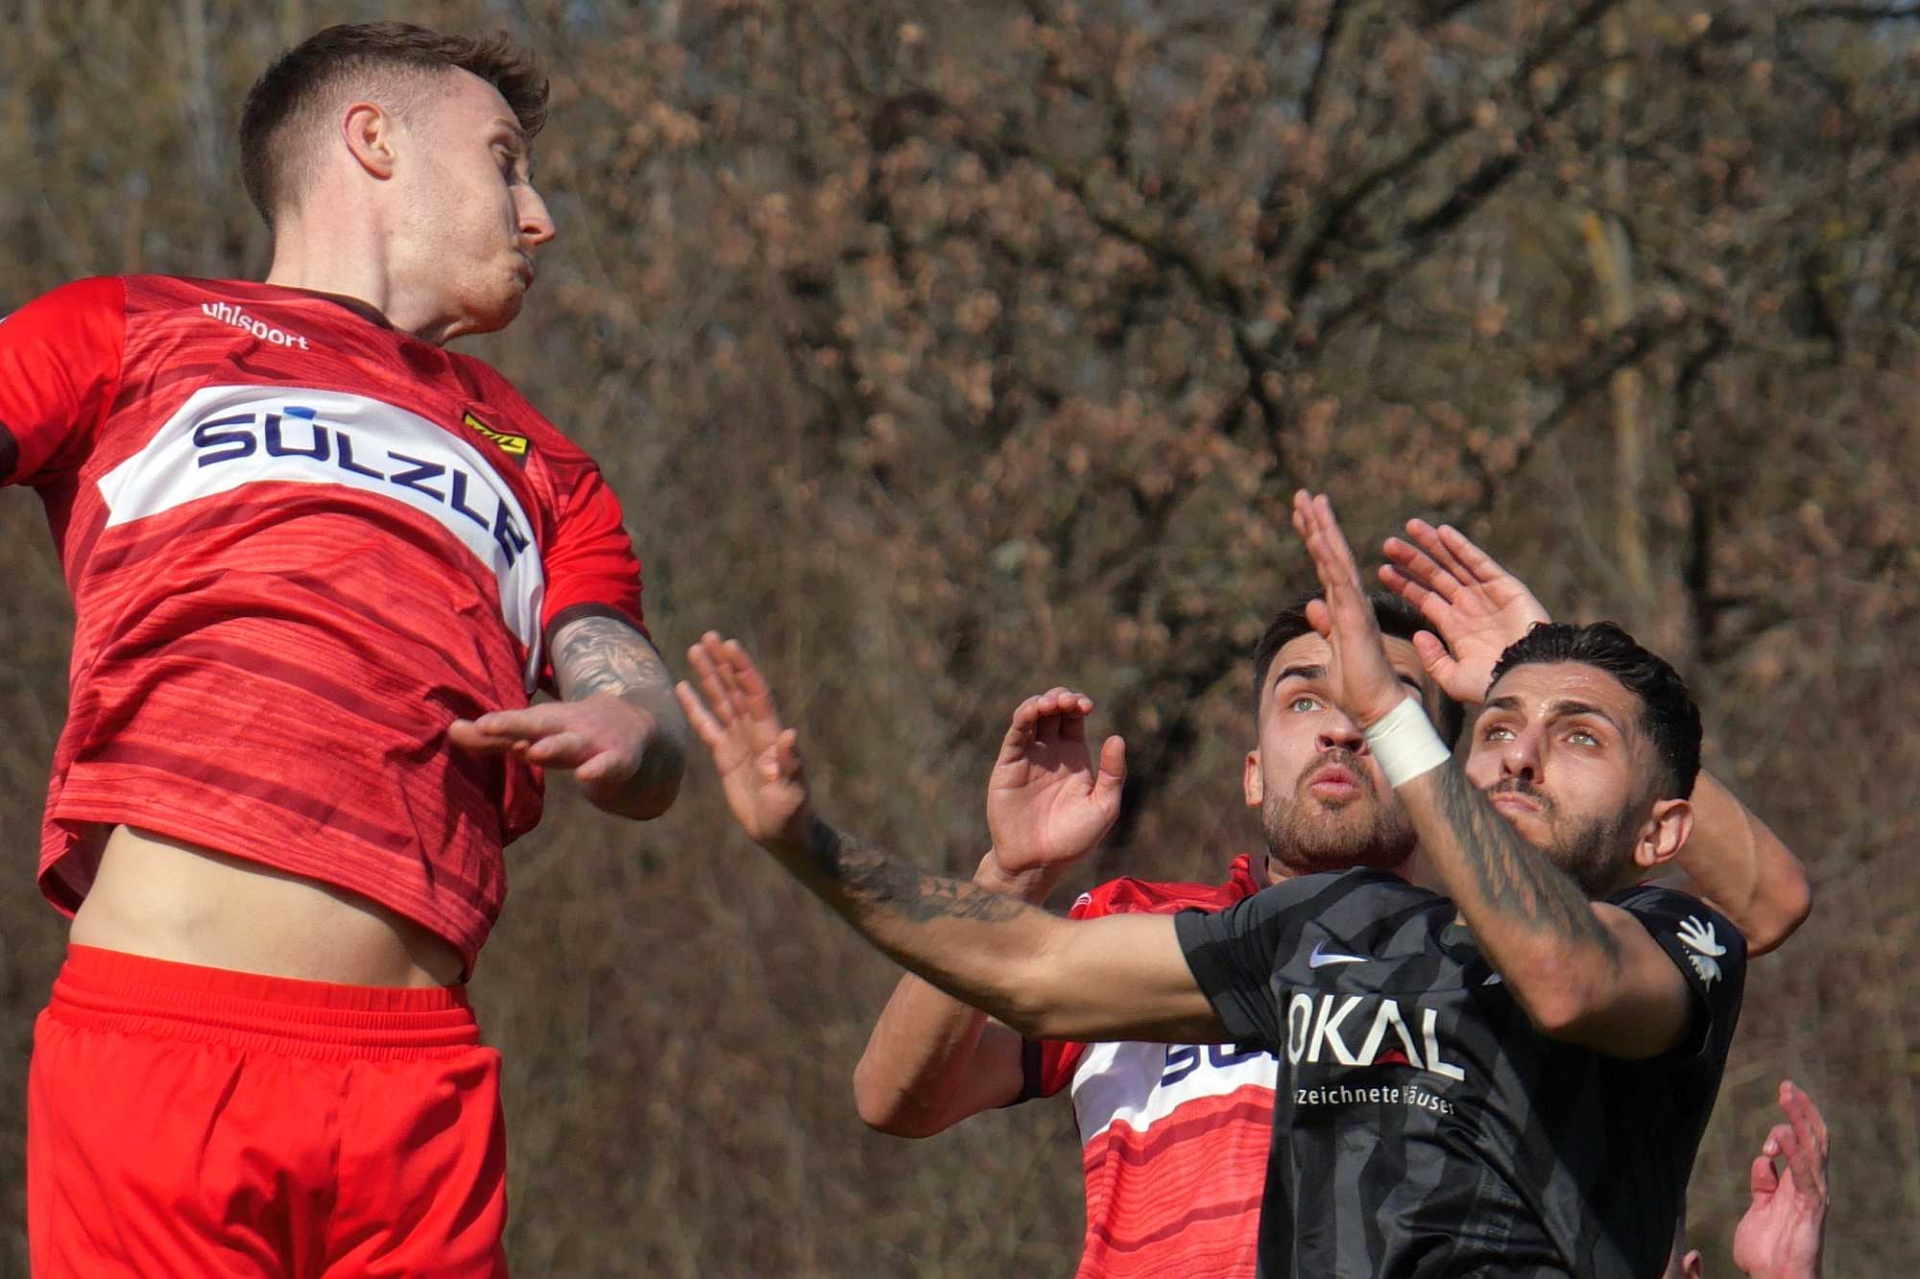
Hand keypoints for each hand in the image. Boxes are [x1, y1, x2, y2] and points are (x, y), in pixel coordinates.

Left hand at [451, 693, 664, 816]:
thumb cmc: (570, 731)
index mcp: (544, 721)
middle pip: (537, 725)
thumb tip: (451, 730)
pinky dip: (598, 769)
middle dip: (513, 726)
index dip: (492, 726)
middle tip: (487, 727)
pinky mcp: (618, 759)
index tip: (464, 728)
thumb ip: (494, 737)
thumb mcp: (535, 732)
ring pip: (571, 744)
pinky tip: (586, 776)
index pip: (513, 723)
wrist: (634, 724)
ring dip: (553, 746)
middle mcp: (565, 727)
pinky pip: (608, 765)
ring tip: (533, 751)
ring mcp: (593, 742)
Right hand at [674, 632, 812, 847]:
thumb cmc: (791, 813)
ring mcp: (739, 741)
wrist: (781, 833)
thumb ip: (789, 763)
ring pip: (721, 701)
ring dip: (709, 676)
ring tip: (695, 650)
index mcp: (769, 735)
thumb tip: (790, 734)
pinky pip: (707, 726)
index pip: (754, 694)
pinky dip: (695, 707)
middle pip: (735, 689)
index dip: (743, 670)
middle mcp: (755, 731)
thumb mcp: (791, 791)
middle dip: (723, 663)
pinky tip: (683, 687)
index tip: (730, 645)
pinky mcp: (726, 756)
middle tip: (708, 636)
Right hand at [985, 688, 1125, 882]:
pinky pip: (1015, 735)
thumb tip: (1117, 738)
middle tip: (1070, 702)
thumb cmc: (1074, 839)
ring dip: (1041, 702)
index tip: (1086, 706)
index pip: (1074, 718)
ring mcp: (1028, 757)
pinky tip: (1034, 710)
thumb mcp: (1103, 807)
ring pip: (1031, 716)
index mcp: (1074, 757)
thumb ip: (1113, 774)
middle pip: (1053, 711)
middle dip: (1061, 698)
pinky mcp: (1008, 765)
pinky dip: (1023, 716)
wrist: (1038, 862)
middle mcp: (1050, 752)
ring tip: (1053, 702)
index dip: (1078, 704)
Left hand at [1291, 490, 1406, 730]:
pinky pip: (1341, 581)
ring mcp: (1354, 607)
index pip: (1325, 566)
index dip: (1313, 539)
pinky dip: (1330, 557)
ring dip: (1322, 529)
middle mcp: (1350, 601)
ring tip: (1310, 500)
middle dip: (1316, 523)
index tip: (1301, 515)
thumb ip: (1325, 627)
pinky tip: (1320, 536)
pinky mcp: (1355, 618)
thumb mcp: (1332, 651)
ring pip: (1336, 559)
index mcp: (1343, 608)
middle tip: (1302, 494)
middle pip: (1331, 553)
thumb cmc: (1357, 686)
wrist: (1378, 707)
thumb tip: (1313, 608)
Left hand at [1379, 518, 1550, 704]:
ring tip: (1410, 527)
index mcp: (1455, 627)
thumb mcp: (1454, 679)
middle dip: (1412, 560)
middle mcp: (1468, 607)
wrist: (1529, 680)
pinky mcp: (1506, 587)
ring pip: (1453, 564)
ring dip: (1433, 545)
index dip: (1404, 584)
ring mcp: (1486, 595)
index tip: (1382, 570)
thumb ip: (1433, 660)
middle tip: (1388, 543)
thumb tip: (1417, 634)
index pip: (1424, 598)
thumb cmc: (1494, 685)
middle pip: (1435, 577)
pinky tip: (1442, 532)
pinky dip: (1461, 547)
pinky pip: (1479, 562)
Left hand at [1731, 1080, 1828, 1278]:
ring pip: (1812, 1149)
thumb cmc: (1766, 1253)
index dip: (1795, 1118)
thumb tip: (1762, 1162)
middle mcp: (1809, 1187)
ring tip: (1787, 1094)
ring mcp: (1812, 1196)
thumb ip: (1762, 1186)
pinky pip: (1803, 1174)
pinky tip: (1783, 1132)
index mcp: (1796, 1186)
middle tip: (1787, 1085)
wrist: (1774, 1278)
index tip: (1782, 1093)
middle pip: (1812, 1140)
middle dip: (1800, 1111)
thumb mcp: (1758, 1211)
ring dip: (1798, 1120)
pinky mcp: (1810, 1208)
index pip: (1803, 1143)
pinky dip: (1795, 1151)